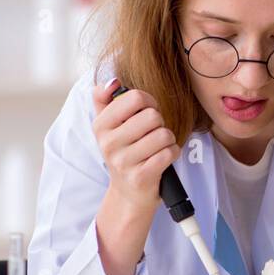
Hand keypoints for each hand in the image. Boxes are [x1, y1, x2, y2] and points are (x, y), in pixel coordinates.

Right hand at [92, 79, 181, 221]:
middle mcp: (108, 143)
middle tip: (152, 134)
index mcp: (101, 125)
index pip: (135, 97)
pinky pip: (170, 152)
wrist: (128, 193)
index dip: (149, 102)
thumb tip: (112, 81)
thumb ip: (104, 99)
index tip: (146, 112)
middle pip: (153, 116)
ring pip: (164, 134)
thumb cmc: (124, 152)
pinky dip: (172, 153)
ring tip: (157, 147)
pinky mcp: (141, 177)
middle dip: (160, 123)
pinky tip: (162, 159)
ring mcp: (124, 162)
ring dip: (167, 140)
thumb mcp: (108, 126)